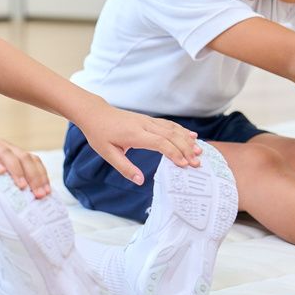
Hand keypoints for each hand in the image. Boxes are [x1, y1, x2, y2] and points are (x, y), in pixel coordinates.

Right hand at [0, 123, 51, 196]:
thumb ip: (2, 177)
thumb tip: (14, 198)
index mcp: (11, 151)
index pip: (32, 161)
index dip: (42, 175)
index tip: (47, 192)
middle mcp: (4, 147)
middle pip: (25, 159)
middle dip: (35, 177)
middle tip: (40, 194)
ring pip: (9, 156)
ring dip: (17, 171)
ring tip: (22, 186)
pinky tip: (0, 172)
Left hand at [75, 105, 200, 184]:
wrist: (95, 113)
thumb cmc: (100, 134)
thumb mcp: (107, 154)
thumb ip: (124, 168)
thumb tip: (140, 181)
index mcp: (134, 134)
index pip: (160, 143)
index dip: (174, 153)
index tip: (184, 164)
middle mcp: (144, 125)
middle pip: (171, 135)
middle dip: (186, 149)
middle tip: (197, 162)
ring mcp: (147, 121)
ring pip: (172, 128)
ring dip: (187, 139)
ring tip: (199, 151)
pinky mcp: (148, 120)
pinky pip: (168, 125)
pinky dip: (181, 130)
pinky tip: (191, 136)